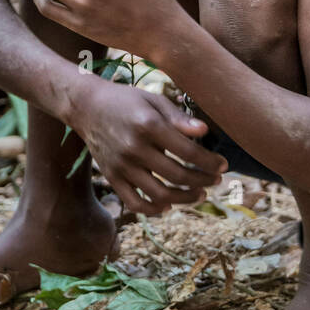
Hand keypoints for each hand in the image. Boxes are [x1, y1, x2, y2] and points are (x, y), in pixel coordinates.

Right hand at [70, 80, 226, 216]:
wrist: (87, 107)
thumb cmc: (126, 100)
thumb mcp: (153, 100)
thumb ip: (179, 117)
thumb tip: (205, 131)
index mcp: (148, 125)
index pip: (187, 151)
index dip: (209, 162)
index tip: (223, 165)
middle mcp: (134, 148)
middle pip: (177, 175)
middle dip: (203, 181)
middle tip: (216, 180)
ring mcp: (121, 165)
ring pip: (159, 194)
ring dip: (184, 199)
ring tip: (199, 194)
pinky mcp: (111, 177)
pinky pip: (134, 203)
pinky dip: (153, 209)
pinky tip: (168, 205)